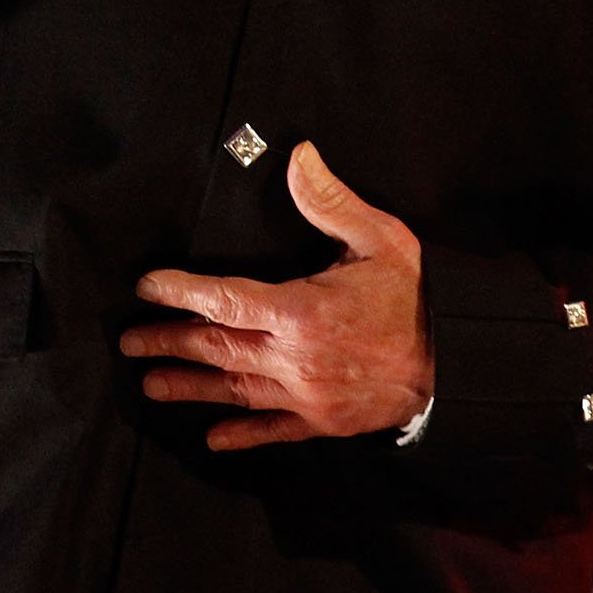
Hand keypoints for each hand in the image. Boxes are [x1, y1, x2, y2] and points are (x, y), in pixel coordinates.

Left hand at [120, 141, 433, 449]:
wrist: (462, 360)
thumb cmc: (420, 294)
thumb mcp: (380, 237)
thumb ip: (330, 200)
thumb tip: (298, 155)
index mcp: (302, 311)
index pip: (225, 301)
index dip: (182, 292)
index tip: (149, 286)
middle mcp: (296, 359)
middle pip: (217, 349)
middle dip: (169, 341)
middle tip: (129, 339)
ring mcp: (308, 395)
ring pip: (234, 391)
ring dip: (189, 386)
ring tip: (150, 383)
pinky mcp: (325, 421)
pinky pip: (274, 430)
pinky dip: (242, 434)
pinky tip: (214, 438)